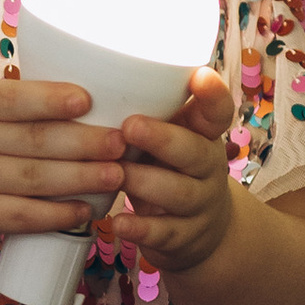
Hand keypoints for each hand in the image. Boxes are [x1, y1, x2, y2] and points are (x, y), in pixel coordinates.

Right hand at [0, 75, 122, 262]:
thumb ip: (13, 111)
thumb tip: (91, 103)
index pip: (10, 98)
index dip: (48, 99)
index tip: (86, 100)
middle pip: (31, 141)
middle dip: (82, 142)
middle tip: (120, 143)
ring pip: (31, 180)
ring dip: (79, 178)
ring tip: (116, 176)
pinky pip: (21, 216)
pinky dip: (56, 215)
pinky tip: (85, 211)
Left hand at [116, 67, 235, 272]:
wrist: (204, 232)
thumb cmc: (170, 169)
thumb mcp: (171, 138)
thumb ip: (147, 111)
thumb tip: (86, 67)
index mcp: (202, 135)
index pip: (217, 112)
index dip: (212, 95)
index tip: (200, 75)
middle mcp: (207, 167)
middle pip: (195, 151)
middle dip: (163, 138)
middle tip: (129, 126)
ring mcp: (199, 204)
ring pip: (178, 192)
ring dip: (145, 182)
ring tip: (116, 174)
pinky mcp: (183, 237)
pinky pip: (164, 233)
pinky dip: (141, 228)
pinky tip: (118, 223)